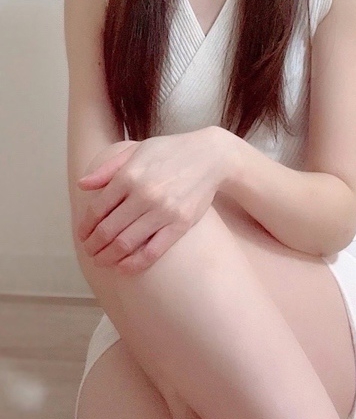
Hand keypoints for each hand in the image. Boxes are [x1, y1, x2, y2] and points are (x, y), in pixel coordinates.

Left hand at [77, 127, 236, 273]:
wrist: (211, 157)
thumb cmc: (171, 151)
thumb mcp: (136, 150)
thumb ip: (108, 168)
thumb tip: (82, 185)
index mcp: (129, 175)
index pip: (97, 209)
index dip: (85, 227)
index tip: (82, 235)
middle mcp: (144, 194)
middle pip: (108, 230)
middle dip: (93, 245)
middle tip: (89, 252)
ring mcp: (163, 211)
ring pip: (125, 244)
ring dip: (108, 257)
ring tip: (102, 261)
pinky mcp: (180, 224)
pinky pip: (152, 251)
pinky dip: (134, 264)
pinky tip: (123, 268)